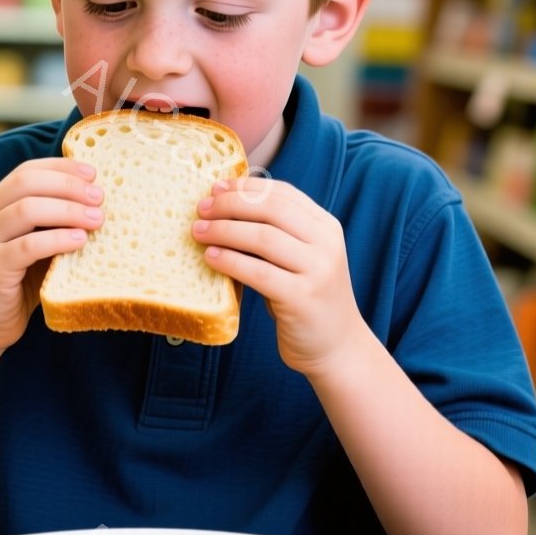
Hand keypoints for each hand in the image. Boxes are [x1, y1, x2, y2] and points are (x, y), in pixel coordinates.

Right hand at [0, 158, 102, 354]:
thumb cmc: (17, 283)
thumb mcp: (34, 245)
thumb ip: (52, 222)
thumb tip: (96, 202)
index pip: (26, 171)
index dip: (61, 167)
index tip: (93, 173)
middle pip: (27, 183)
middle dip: (68, 185)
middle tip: (99, 197)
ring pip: (27, 210)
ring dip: (68, 210)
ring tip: (97, 219)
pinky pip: (28, 246)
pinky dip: (57, 239)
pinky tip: (80, 241)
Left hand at [193, 178, 368, 377]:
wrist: (337, 347)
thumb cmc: (306, 299)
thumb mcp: (300, 259)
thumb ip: (275, 234)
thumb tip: (222, 207)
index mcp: (326, 227)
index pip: (283, 193)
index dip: (246, 187)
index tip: (216, 187)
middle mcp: (326, 245)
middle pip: (271, 209)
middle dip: (231, 204)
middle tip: (200, 209)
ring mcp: (318, 271)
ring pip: (263, 237)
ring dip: (224, 230)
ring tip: (198, 232)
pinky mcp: (302, 299)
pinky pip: (259, 273)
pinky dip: (230, 261)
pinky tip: (210, 258)